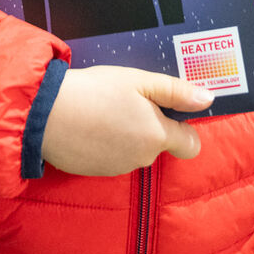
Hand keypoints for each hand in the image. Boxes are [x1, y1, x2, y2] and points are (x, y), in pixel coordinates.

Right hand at [40, 65, 213, 176]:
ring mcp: (117, 168)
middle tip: (126, 100)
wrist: (45, 114)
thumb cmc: (95, 92)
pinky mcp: (95, 172)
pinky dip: (105, 143)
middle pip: (158, 144)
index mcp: (156, 136)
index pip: (190, 144)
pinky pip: (111, 157)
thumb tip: (208, 99)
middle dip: (148, 125)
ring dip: (126, 133)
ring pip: (134, 150)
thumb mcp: (138, 81)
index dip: (183, 127)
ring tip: (103, 110)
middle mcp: (142, 158)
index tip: (167, 109)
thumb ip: (176, 91)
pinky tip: (89, 125)